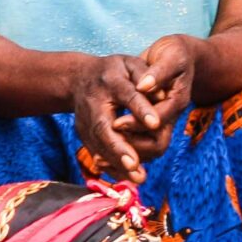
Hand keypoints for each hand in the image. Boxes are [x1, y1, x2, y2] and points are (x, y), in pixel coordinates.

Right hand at [70, 45, 188, 184]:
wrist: (78, 78)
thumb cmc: (114, 71)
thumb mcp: (131, 64)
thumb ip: (147, 76)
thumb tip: (162, 96)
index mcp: (111, 82)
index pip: (128, 96)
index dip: (140, 110)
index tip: (155, 124)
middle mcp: (94, 104)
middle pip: (105, 128)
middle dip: (119, 148)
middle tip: (135, 165)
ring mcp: (85, 121)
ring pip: (100, 145)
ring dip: (117, 163)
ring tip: (137, 178)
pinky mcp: (83, 134)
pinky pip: (97, 152)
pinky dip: (111, 166)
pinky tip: (126, 177)